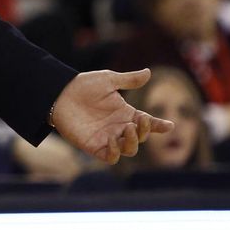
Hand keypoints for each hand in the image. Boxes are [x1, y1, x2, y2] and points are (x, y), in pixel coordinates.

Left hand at [49, 68, 172, 164]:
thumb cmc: (83, 85)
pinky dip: (115, 152)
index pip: (147, 123)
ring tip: (127, 128)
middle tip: (140, 120)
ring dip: (132, 142)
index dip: (159, 125)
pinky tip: (112, 140)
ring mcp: (107, 138)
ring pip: (129, 150)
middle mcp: (119, 127)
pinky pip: (110, 157)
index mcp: (125, 113)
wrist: (60, 93)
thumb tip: (149, 72)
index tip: (169, 125)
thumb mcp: (108, 79)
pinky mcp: (94, 146)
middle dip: (144, 132)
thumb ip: (129, 80)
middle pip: (140, 138)